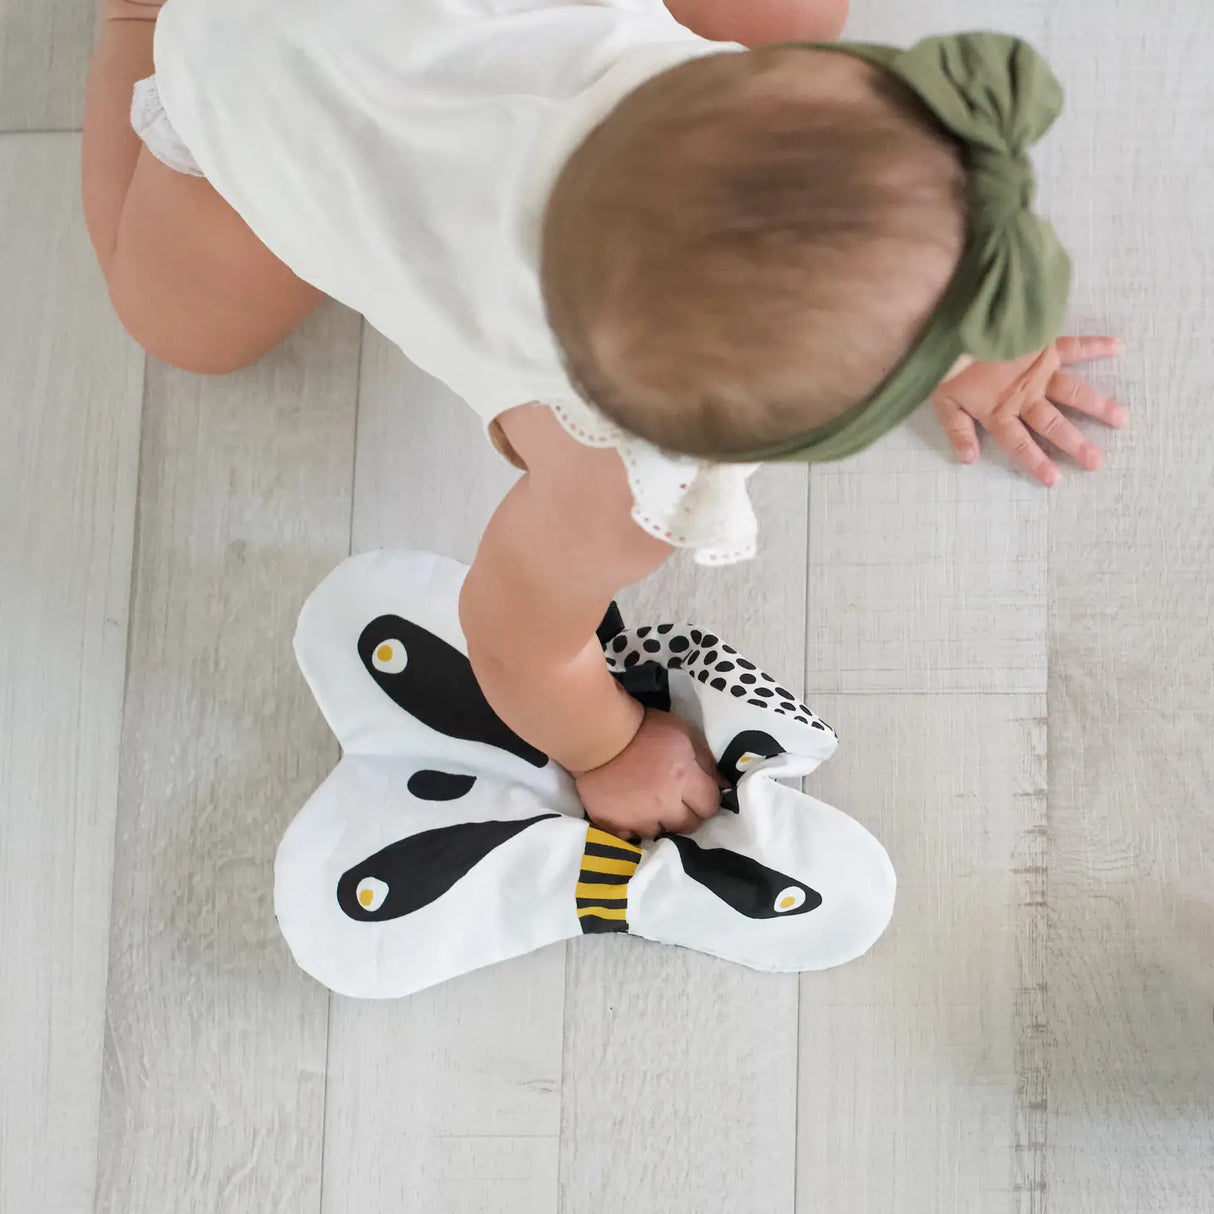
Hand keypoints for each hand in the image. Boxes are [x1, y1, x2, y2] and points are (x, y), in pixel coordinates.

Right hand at [574, 709, 726, 839]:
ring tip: (649, 802)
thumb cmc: (644, 729)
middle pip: (690, 826)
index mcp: (684, 780)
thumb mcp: (683, 733)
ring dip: (660, 820)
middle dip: (687, 813)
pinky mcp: (614, 826)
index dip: (705, 799)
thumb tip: (724, 786)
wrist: (597, 734)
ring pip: (662, 832)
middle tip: (675, 798)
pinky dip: (634, 826)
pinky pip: (632, 837)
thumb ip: (706, 761)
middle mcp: (665, 805)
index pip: (710, 807)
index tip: (696, 791)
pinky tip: (630, 811)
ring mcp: (638, 819)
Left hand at [932, 336, 1128, 486]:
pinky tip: (1119, 348)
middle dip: (1076, 444)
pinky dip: (1097, 346)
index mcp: (999, 411)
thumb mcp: (944, 402)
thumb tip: (968, 459)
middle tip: (1097, 461)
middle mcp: (1025, 396)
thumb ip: (958, 431)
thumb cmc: (949, 364)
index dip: (1036, 462)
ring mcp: (1039, 371)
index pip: (1020, 443)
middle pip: (1053, 424)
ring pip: (1074, 392)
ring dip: (1099, 406)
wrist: (959, 327)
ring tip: (1122, 419)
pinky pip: (1075, 346)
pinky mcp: (1045, 345)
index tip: (1055, 480)